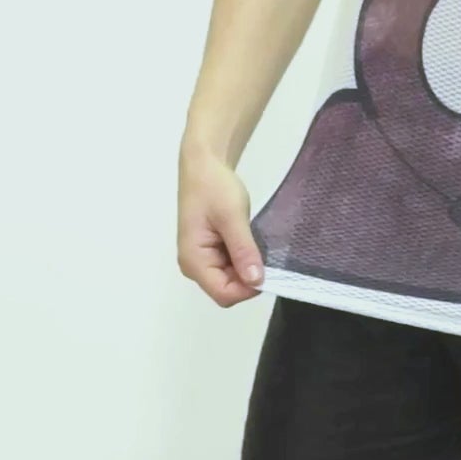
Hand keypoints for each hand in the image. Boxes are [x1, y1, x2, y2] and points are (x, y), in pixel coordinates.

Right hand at [177, 143, 264, 306]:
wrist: (204, 165)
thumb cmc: (214, 188)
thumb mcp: (232, 217)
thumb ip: (243, 251)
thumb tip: (256, 282)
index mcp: (193, 261)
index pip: (224, 294)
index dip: (248, 288)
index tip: (267, 267)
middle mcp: (194, 266)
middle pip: (228, 290)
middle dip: (248, 277)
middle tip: (261, 249)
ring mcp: (201, 260)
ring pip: (231, 280)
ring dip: (246, 266)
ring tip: (254, 242)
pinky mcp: (210, 252)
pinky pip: (230, 267)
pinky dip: (243, 258)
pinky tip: (248, 240)